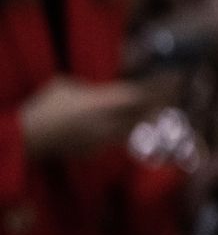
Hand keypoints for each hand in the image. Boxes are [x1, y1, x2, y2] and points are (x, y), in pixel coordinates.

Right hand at [19, 77, 167, 158]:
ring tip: (159, 115)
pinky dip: (126, 134)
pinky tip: (132, 129)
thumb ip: (87, 86)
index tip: (172, 83)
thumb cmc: (46, 107)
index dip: (156, 90)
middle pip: (142, 115)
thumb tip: (96, 89)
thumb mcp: (65, 85)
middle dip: (158, 107)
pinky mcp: (95, 152)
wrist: (28, 138)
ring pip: (133, 130)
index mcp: (100, 103)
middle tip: (172, 100)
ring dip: (146, 123)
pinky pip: (117, 141)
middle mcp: (107, 123)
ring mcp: (102, 140)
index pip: (137, 96)